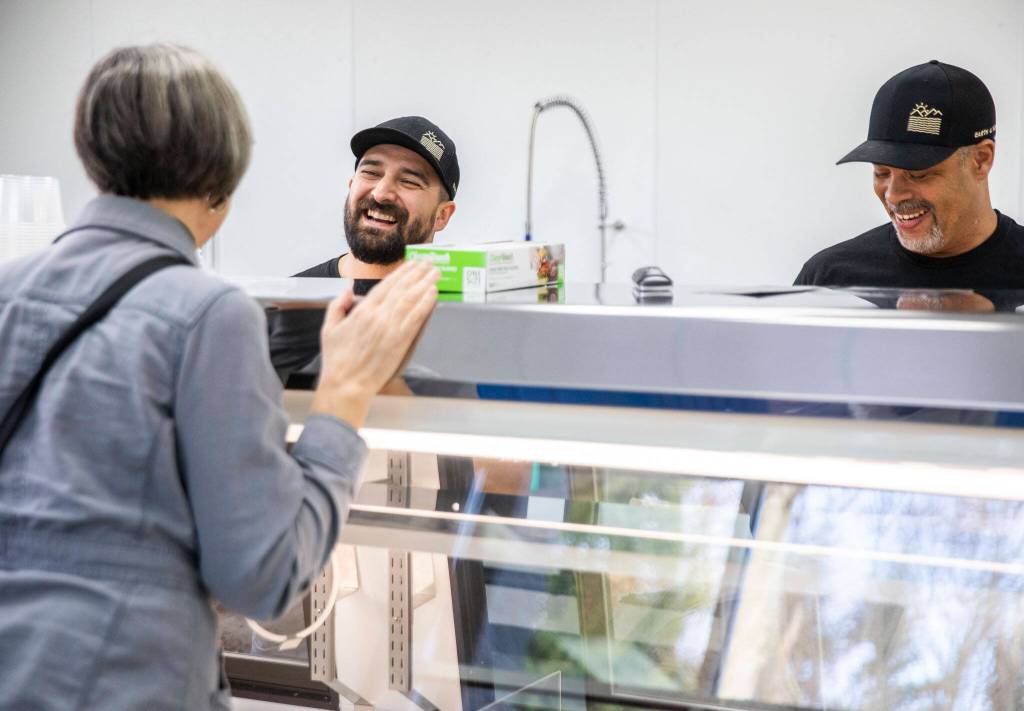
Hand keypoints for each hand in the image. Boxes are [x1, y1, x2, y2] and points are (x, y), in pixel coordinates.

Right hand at [311, 260, 438, 426]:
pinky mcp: (400, 342)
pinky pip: (416, 318)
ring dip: (425, 284)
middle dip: (417, 273)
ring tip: (435, 273)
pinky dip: (426, 304)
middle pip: (402, 289)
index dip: (401, 273)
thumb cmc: (337, 360)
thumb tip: (349, 288)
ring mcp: (391, 329)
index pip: (386, 286)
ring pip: (411, 300)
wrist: (347, 385)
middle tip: (429, 262)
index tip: (411, 264)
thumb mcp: (329, 328)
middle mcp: (378, 316)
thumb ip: (338, 305)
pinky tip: (434, 294)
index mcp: (362, 311)